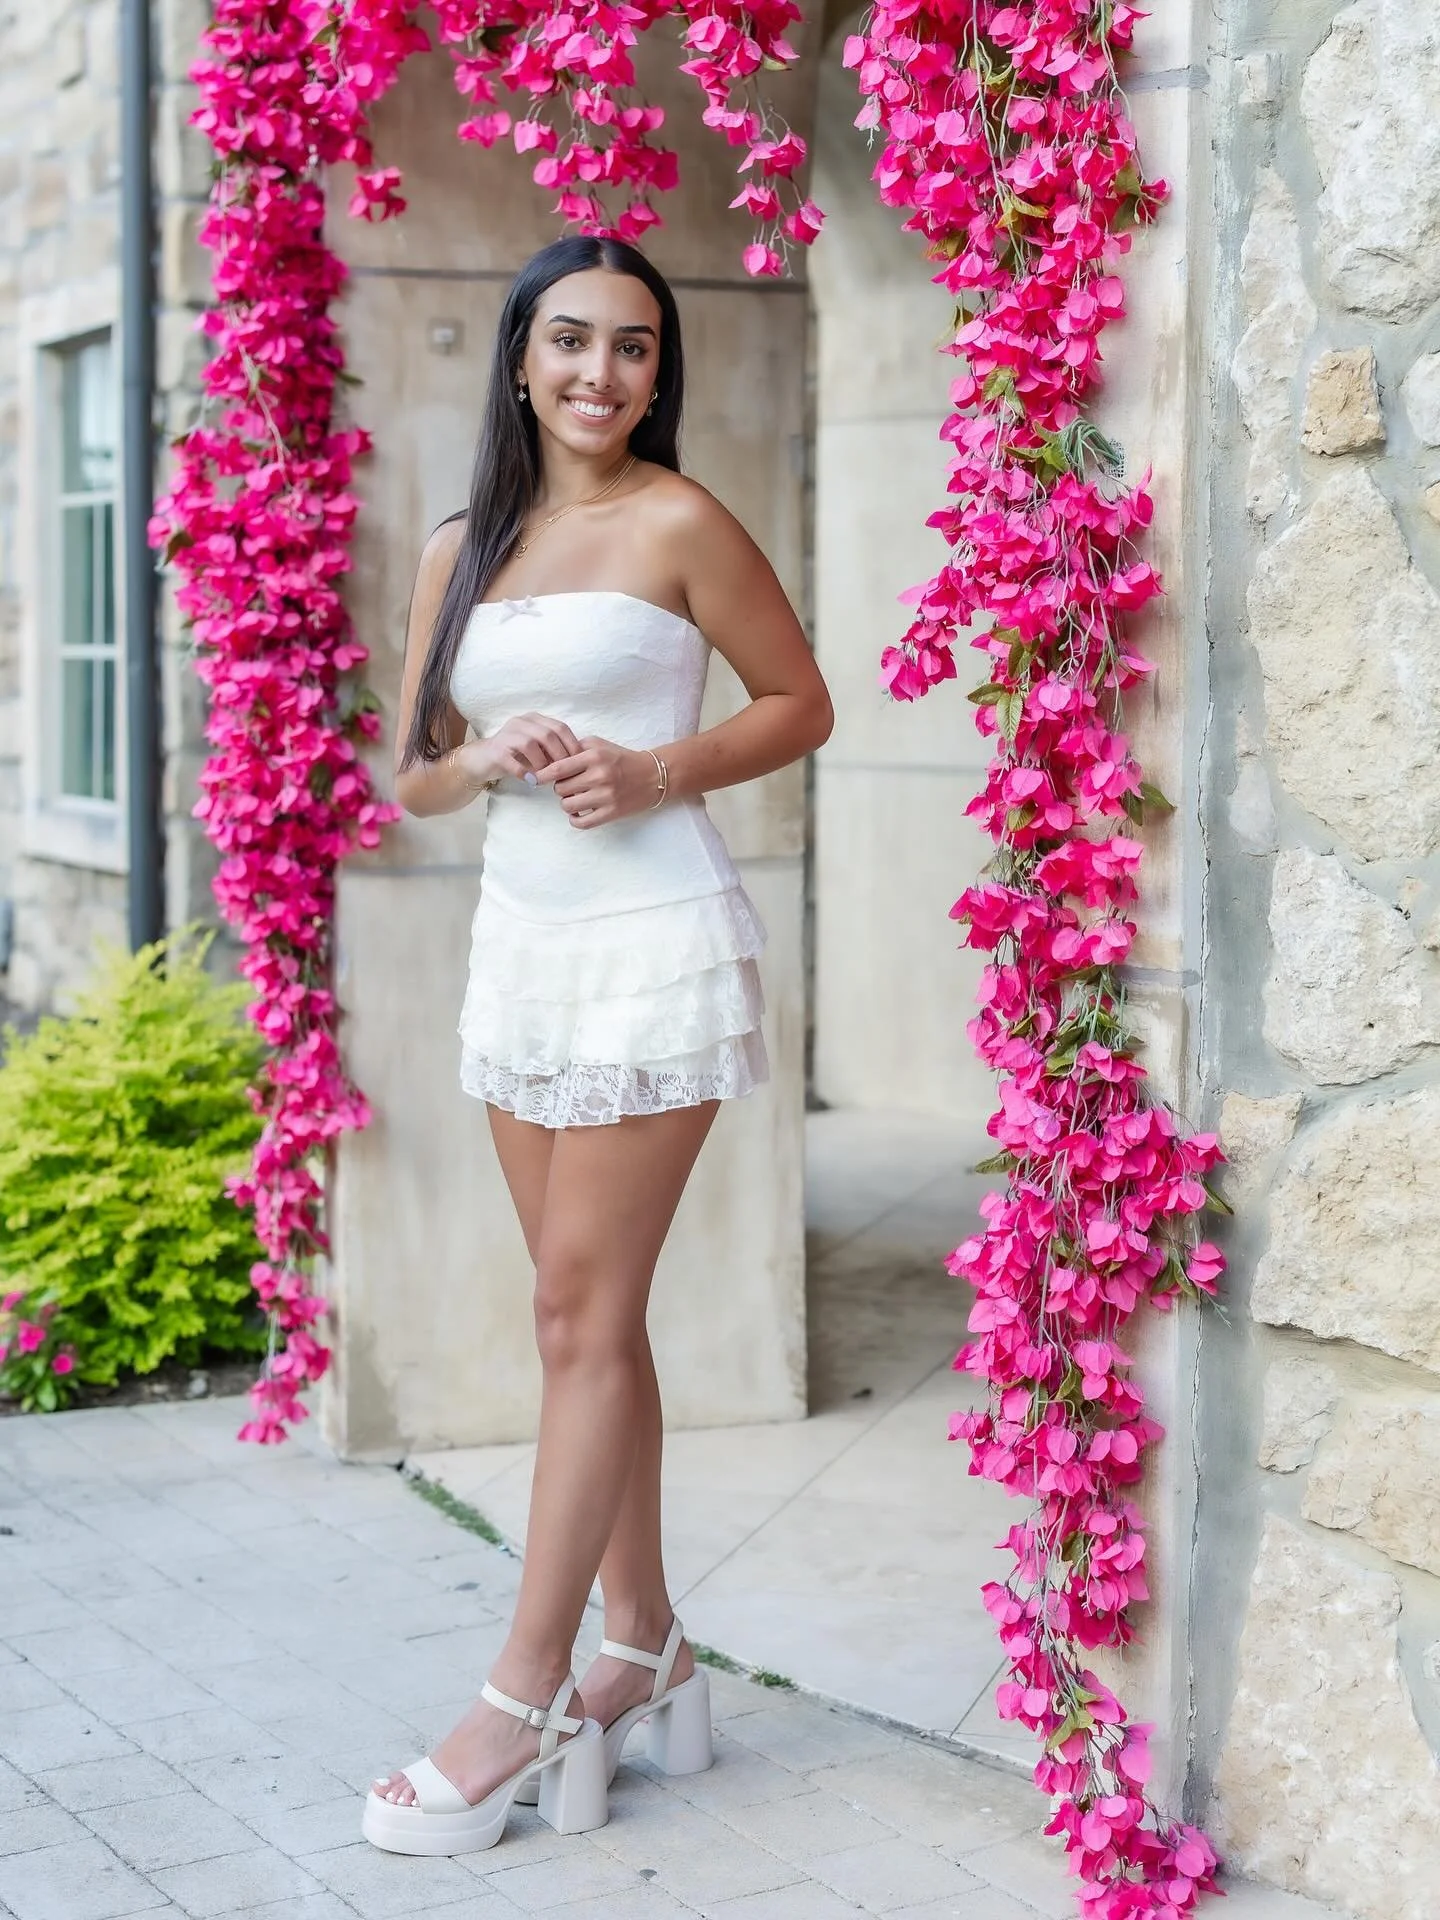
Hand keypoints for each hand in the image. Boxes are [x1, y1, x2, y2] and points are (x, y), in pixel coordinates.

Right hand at [466, 713, 581, 788]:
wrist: (483, 760)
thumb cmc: (516, 756)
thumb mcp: (539, 751)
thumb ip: (555, 752)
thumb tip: (579, 763)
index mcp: (535, 719)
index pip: (560, 727)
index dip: (572, 745)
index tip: (580, 763)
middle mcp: (521, 722)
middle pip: (548, 735)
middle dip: (560, 756)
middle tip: (565, 774)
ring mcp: (506, 734)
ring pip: (530, 744)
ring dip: (542, 764)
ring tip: (546, 778)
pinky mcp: (495, 750)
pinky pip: (512, 760)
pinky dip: (524, 772)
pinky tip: (530, 781)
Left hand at [536, 737, 664, 827]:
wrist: (653, 775)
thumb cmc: (622, 759)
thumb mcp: (599, 745)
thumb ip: (575, 748)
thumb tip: (550, 759)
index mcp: (593, 757)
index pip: (558, 768)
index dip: (543, 775)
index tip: (536, 778)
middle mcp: (599, 776)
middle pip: (561, 788)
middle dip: (561, 788)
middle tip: (570, 786)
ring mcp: (606, 796)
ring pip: (568, 805)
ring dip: (568, 803)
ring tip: (576, 798)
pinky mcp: (612, 813)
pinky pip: (582, 822)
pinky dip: (575, 819)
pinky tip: (578, 814)